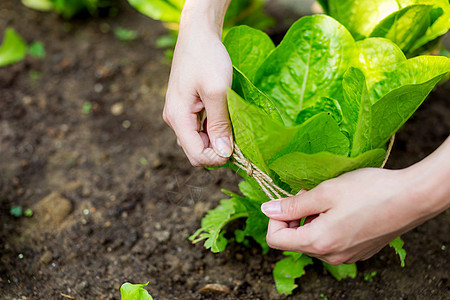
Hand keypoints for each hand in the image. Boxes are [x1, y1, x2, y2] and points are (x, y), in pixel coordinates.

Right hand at [163, 10, 232, 166]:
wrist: (198, 35)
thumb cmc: (207, 58)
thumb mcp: (217, 91)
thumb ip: (219, 124)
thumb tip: (224, 153)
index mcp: (178, 117)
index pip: (196, 155)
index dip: (217, 158)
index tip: (237, 148)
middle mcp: (174, 120)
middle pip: (196, 151)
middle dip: (217, 150)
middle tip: (238, 136)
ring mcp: (179, 115)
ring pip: (198, 141)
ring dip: (216, 140)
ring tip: (232, 125)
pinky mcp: (186, 109)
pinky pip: (198, 130)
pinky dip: (213, 130)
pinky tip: (225, 119)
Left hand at [261, 158, 449, 264]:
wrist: (412, 198)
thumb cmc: (369, 191)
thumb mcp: (325, 192)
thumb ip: (293, 205)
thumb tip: (267, 209)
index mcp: (318, 242)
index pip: (275, 240)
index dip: (275, 218)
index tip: (288, 201)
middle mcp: (331, 256)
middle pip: (294, 241)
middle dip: (295, 217)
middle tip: (310, 195)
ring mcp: (346, 257)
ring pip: (313, 241)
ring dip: (311, 221)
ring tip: (328, 200)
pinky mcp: (358, 252)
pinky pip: (331, 243)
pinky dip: (327, 226)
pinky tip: (343, 209)